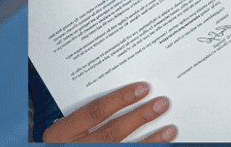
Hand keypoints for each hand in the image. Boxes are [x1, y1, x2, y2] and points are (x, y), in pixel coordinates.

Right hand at [41, 82, 176, 142]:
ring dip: (150, 140)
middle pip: (112, 132)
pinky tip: (160, 146)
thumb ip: (83, 118)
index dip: (119, 99)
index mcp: (60, 135)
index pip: (94, 112)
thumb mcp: (61, 131)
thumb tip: (121, 99)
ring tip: (170, 130)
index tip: (142, 88)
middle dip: (139, 117)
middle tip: (161, 104)